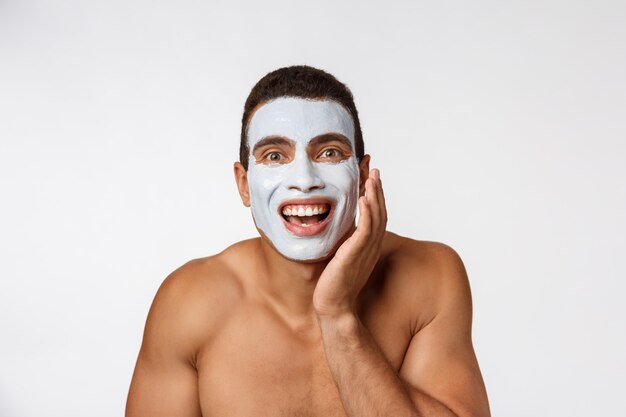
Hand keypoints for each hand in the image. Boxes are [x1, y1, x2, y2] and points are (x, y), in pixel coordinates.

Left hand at [313, 169, 387, 318]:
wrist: (333, 306)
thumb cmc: (334, 284)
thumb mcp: (341, 257)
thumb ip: (344, 242)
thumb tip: (339, 228)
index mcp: (368, 247)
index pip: (376, 216)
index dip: (376, 197)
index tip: (371, 179)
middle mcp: (370, 247)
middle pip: (380, 213)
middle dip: (378, 191)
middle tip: (374, 171)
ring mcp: (364, 252)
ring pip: (375, 218)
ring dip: (374, 197)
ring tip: (371, 179)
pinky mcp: (355, 256)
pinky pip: (365, 231)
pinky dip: (367, 214)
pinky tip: (363, 199)